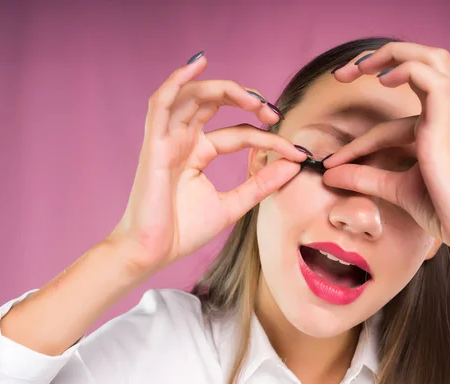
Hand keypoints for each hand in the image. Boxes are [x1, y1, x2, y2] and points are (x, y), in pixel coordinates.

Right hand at [108, 53, 306, 276]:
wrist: (153, 253)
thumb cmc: (183, 231)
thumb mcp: (233, 204)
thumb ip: (261, 184)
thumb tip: (293, 165)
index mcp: (198, 152)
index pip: (240, 134)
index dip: (269, 140)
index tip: (297, 153)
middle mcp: (183, 140)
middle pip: (214, 103)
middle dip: (247, 102)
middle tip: (274, 114)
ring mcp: (167, 139)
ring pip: (193, 96)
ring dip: (224, 90)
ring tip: (253, 99)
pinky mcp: (153, 144)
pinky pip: (162, 103)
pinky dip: (177, 80)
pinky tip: (198, 64)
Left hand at [323, 42, 449, 277]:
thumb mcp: (398, 190)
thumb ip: (366, 178)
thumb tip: (330, 175)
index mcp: (439, 131)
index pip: (389, 125)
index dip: (356, 142)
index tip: (330, 165)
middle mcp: (447, 117)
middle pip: (421, 63)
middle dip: (379, 60)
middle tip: (341, 73)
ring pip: (431, 60)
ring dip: (390, 55)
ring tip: (357, 69)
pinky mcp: (449, 127)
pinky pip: (431, 81)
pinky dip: (406, 69)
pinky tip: (383, 79)